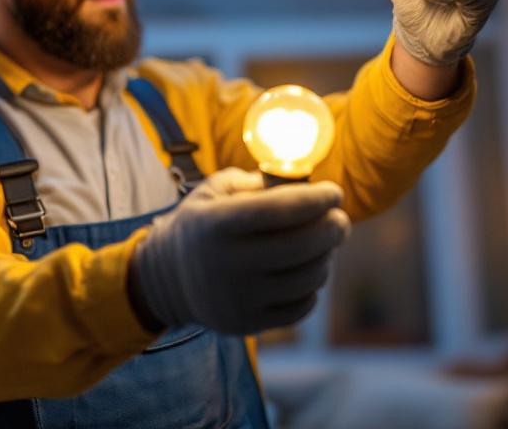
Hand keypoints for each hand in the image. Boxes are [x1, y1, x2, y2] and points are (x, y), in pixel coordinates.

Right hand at [129, 168, 349, 335]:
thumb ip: (255, 182)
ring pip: (307, 278)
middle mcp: (227, 264)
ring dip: (325, 258)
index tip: (334, 192)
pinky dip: (312, 287)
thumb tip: (303, 185)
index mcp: (216, 224)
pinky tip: (308, 272)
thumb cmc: (203, 225)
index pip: (278, 210)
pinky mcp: (248, 324)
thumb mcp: (214, 192)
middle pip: (300, 247)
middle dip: (331, 229)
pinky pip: (300, 307)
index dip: (314, 200)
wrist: (167, 279)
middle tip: (340, 219)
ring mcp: (238, 299)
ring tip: (323, 245)